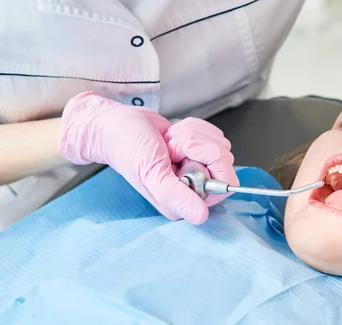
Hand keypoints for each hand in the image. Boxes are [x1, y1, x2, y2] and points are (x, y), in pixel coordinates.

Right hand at [58, 92, 212, 223]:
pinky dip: (193, 128)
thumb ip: (176, 196)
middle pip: (224, 160)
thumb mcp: (151, 173)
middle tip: (171, 148)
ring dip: (192, 135)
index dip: (207, 162)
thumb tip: (201, 217)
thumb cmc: (128, 147)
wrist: (116, 124)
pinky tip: (172, 135)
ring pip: (219, 145)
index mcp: (183, 202)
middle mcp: (194, 189)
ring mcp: (197, 169)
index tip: (181, 157)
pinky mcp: (199, 152)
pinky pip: (213, 135)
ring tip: (168, 142)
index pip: (223, 184)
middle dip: (197, 145)